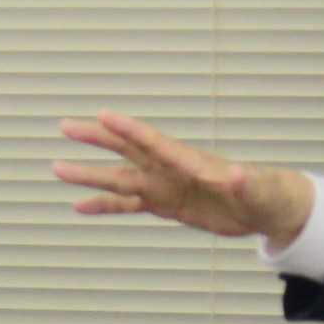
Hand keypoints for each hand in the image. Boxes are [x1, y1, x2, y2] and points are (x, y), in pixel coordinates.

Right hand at [52, 113, 314, 248]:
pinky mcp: (165, 204)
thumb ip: (242, 182)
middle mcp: (170, 170)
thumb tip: (233, 176)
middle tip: (66, 126)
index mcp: (190, 161)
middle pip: (126, 150)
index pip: (155, 142)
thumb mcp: (256, 190)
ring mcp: (164, 186)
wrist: (266, 208)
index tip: (104, 116)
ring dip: (90, 175)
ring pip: (119, 179)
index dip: (130, 130)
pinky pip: (127, 205)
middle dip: (98, 139)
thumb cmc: (265, 193)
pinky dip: (103, 205)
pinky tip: (79, 206)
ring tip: (58, 168)